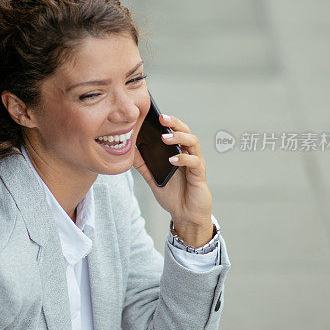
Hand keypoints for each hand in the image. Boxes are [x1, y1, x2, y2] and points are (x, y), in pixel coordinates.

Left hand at [132, 113, 212, 240]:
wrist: (185, 215)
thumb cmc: (173, 195)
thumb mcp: (153, 178)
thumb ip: (143, 164)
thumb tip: (129, 151)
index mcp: (179, 152)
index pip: (176, 131)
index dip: (168, 122)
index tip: (155, 115)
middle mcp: (189, 154)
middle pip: (186, 131)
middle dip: (174, 123)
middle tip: (162, 119)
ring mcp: (196, 164)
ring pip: (193, 143)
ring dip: (179, 138)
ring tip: (165, 138)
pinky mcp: (199, 175)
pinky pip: (195, 162)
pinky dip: (184, 158)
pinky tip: (172, 160)